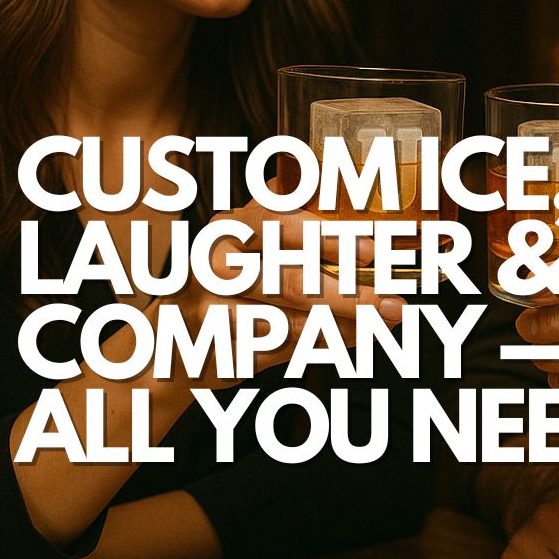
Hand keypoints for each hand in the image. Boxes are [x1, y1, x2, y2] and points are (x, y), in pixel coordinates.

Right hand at [170, 194, 404, 388]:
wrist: (167, 338)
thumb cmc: (228, 280)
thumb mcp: (248, 238)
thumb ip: (292, 218)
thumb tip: (359, 207)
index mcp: (229, 227)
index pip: (279, 223)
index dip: (327, 236)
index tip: (371, 249)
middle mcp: (215, 266)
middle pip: (289, 280)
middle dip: (349, 293)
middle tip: (391, 301)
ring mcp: (214, 312)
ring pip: (293, 322)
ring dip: (348, 323)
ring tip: (386, 319)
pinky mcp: (223, 351)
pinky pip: (287, 348)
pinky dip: (328, 343)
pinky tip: (357, 336)